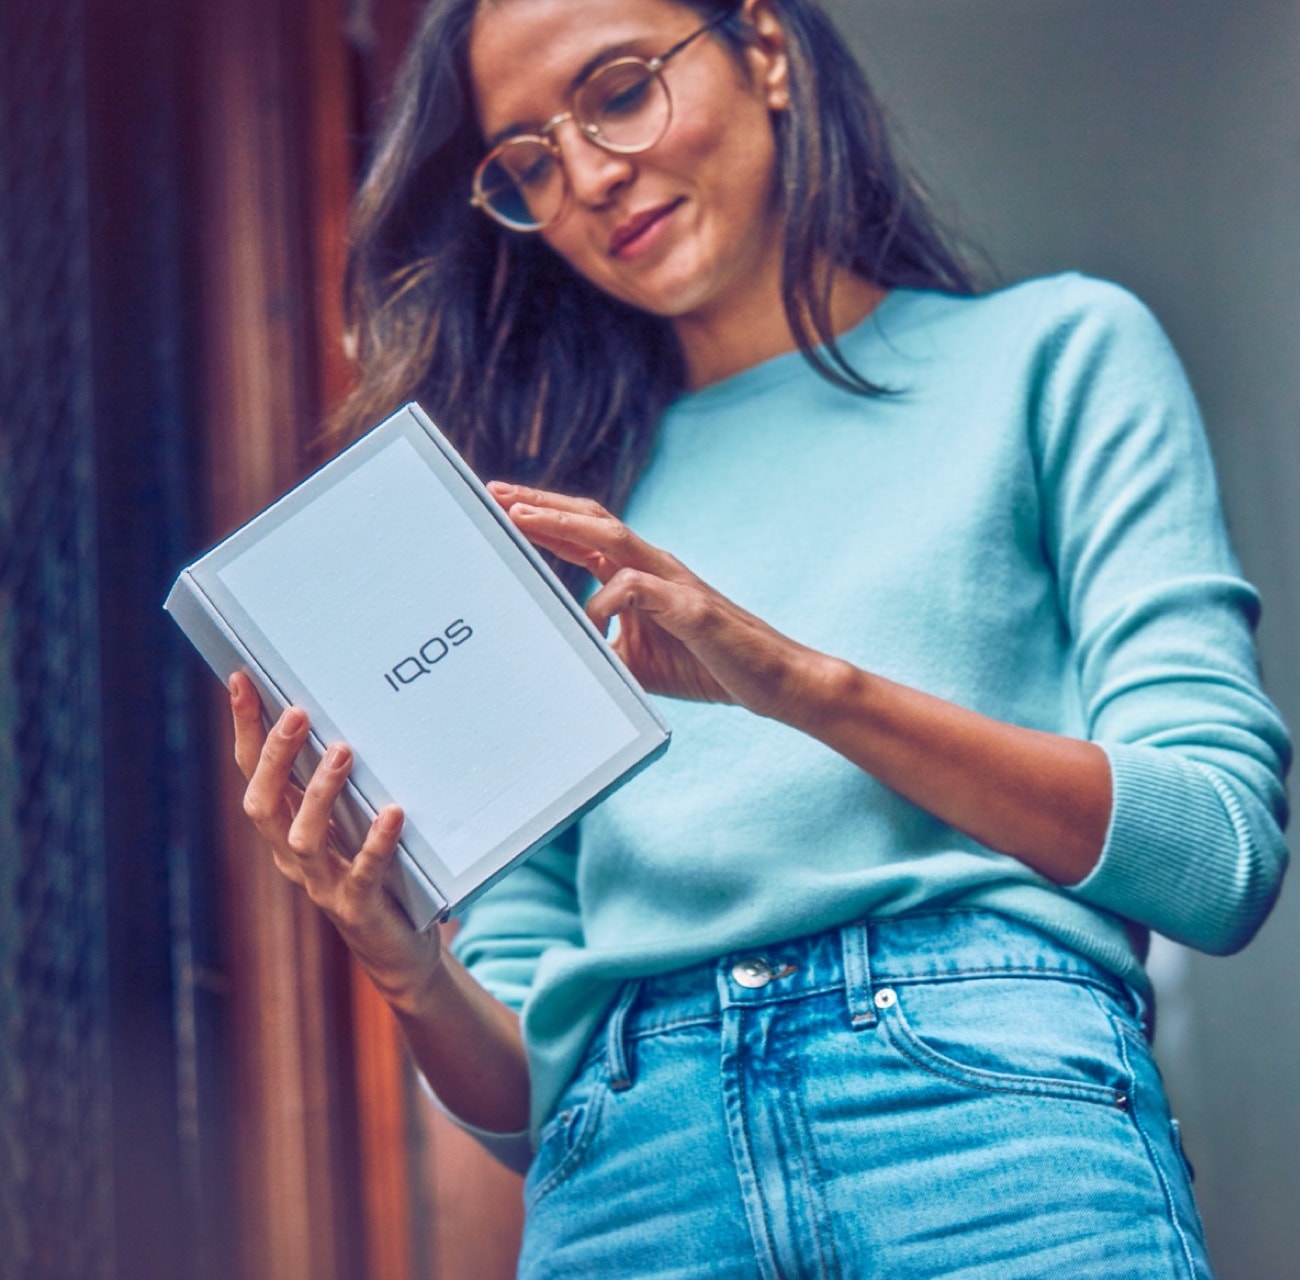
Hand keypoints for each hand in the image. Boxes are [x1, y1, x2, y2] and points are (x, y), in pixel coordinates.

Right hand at [229, 672, 441, 1009]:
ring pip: (303, 839)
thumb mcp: (350, 821)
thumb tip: (342, 713)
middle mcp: (292, 856)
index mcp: (284, 829)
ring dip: (320, 794)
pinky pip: (363, 873)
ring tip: (342, 752)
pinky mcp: (359, 907)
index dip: (245, 728)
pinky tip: (392, 813)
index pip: (253, 772)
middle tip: (297, 713)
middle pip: (264, 804)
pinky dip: (376, 843)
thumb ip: (338, 780)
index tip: (243, 679)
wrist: (396, 950)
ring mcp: (322, 884)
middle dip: (275, 756)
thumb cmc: (373, 870)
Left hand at [488, 482, 822, 719]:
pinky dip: (608, 600)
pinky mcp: (691, 607)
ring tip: (520, 517)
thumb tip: (553, 650)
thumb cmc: (707, 666)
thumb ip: (599, 644)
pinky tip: (590, 620)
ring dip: (562, 523)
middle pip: (591, 519)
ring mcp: (674, 581)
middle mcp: (654, 566)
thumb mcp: (636, 659)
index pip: (584, 535)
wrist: (775, 680)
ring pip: (612, 537)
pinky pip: (639, 590)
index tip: (501, 507)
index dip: (542, 518)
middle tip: (495, 493)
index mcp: (639, 575)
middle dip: (540, 504)